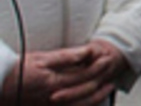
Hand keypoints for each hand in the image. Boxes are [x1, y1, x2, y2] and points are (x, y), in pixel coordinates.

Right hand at [1, 40, 126, 105]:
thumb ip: (66, 57)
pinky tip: (90, 100)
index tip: (107, 58)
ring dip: (97, 96)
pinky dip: (83, 105)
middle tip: (112, 72)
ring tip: (107, 88)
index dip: (98, 67)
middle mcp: (55, 98)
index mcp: (54, 84)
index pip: (84, 76)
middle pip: (86, 91)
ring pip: (81, 105)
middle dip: (101, 81)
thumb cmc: (16, 71)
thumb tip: (86, 52)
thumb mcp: (40, 59)